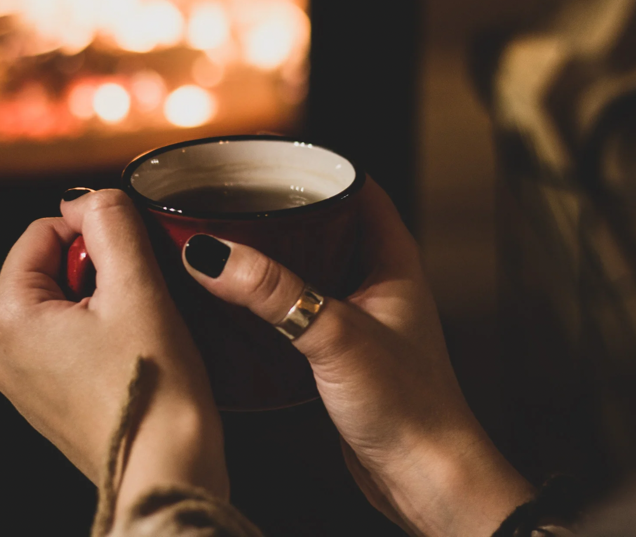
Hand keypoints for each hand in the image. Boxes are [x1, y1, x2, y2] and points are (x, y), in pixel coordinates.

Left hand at [0, 189, 227, 516]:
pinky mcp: (50, 402)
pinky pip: (71, 343)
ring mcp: (23, 382)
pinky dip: (104, 335)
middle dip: (101, 271)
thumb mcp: (137, 289)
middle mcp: (1, 351)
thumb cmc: (154, 391)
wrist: (167, 475)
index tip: (135, 257)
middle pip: (52, 269)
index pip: (43, 232)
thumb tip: (92, 198)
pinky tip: (136, 355)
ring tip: (142, 332)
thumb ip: (112, 224)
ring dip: (106, 303)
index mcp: (8, 317)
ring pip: (66, 306)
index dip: (95, 231)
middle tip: (142, 300)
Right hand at [181, 179, 532, 535]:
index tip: (263, 158)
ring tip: (220, 244)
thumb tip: (211, 252)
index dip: (313, 167)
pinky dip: (265, 302)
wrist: (424, 476)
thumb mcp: (334, 335)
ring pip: (305, 269)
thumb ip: (272, 291)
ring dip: (267, 259)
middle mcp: (377, 280)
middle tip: (227, 200)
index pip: (355, 187)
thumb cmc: (409, 405)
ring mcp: (356, 316)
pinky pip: (295, 310)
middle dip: (276, 212)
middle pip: (322, 225)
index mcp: (393, 257)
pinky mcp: (336, 352)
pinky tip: (232, 305)